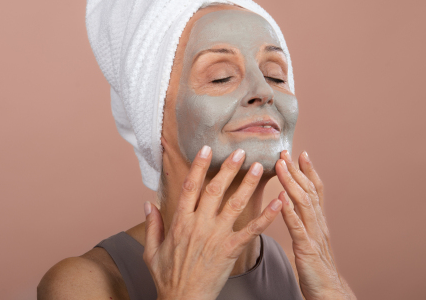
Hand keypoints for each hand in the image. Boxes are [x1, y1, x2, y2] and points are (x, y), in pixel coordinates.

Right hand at [143, 146, 282, 299]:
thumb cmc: (167, 277)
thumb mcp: (151, 250)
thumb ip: (152, 225)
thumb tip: (148, 203)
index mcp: (180, 221)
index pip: (190, 187)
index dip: (198, 166)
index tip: (206, 149)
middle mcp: (199, 224)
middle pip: (215, 190)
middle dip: (228, 168)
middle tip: (240, 152)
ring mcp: (216, 237)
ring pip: (234, 204)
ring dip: (248, 185)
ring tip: (259, 167)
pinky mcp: (231, 250)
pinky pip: (252, 230)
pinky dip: (266, 216)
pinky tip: (278, 202)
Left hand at [276, 151, 355, 299]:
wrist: (328, 292)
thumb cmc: (316, 268)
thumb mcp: (311, 239)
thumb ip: (304, 221)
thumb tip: (291, 202)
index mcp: (318, 221)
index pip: (315, 190)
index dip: (309, 171)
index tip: (301, 153)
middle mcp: (318, 224)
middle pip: (309, 191)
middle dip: (297, 169)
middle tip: (286, 151)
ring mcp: (314, 235)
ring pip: (303, 203)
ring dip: (292, 183)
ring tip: (281, 166)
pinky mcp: (307, 249)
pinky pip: (297, 228)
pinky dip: (290, 212)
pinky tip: (281, 199)